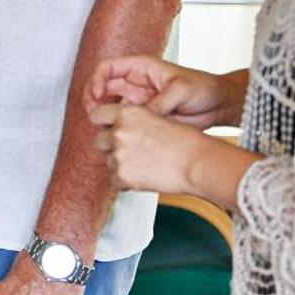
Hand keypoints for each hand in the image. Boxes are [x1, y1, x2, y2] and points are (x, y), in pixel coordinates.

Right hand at [84, 55, 235, 129]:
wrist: (219, 106)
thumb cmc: (204, 88)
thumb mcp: (181, 90)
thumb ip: (160, 103)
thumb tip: (143, 117)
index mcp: (141, 68)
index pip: (108, 68)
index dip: (97, 80)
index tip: (98, 95)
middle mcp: (137, 84)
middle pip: (104, 88)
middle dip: (94, 100)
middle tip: (92, 114)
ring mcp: (140, 102)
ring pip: (111, 107)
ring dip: (103, 116)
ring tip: (102, 127)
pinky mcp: (146, 118)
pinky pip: (125, 122)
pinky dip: (117, 128)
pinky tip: (118, 136)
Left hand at [88, 102, 211, 195]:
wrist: (197, 163)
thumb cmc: (185, 141)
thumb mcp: (156, 118)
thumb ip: (133, 122)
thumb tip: (116, 128)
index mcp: (127, 113)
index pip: (97, 115)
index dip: (103, 124)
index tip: (109, 130)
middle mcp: (119, 131)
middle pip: (99, 141)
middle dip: (111, 147)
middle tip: (132, 152)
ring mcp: (119, 154)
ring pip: (107, 161)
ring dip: (120, 164)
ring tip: (145, 165)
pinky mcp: (123, 176)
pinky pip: (114, 180)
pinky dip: (126, 181)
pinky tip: (145, 176)